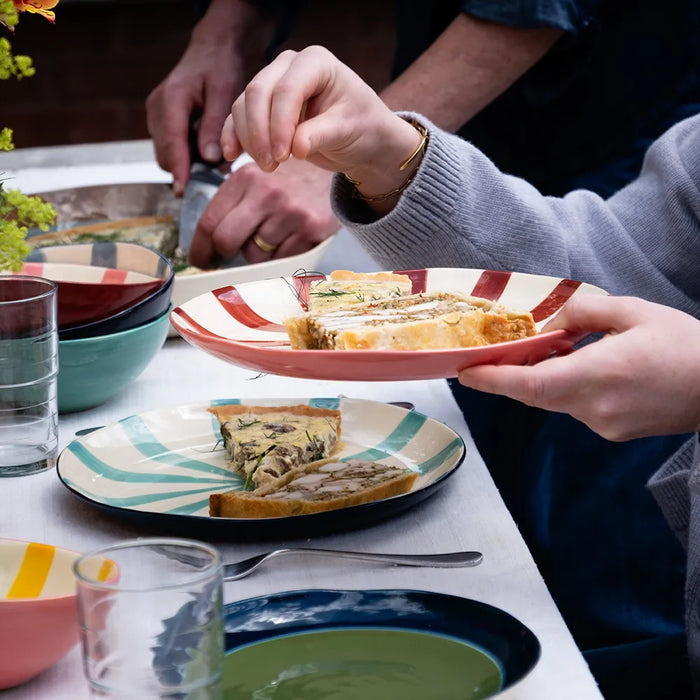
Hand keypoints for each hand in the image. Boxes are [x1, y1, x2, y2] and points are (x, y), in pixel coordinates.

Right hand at [146, 0, 258, 194]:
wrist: (211, 51)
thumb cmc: (220, 68)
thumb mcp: (224, 93)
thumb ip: (214, 125)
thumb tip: (209, 158)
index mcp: (171, 99)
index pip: (172, 142)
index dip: (178, 169)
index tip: (184, 190)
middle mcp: (157, 108)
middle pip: (165, 153)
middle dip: (186, 170)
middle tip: (214, 181)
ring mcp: (156, 115)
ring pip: (167, 153)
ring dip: (188, 164)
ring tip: (216, 165)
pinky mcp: (162, 122)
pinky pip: (171, 147)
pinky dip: (187, 156)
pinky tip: (208, 154)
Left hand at [188, 157, 339, 267]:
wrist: (333, 174)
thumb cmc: (288, 180)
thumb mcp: (257, 177)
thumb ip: (233, 202)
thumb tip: (208, 241)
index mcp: (245, 178)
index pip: (210, 221)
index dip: (200, 248)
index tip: (200, 260)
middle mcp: (266, 193)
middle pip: (226, 240)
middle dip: (224, 254)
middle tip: (229, 256)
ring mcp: (290, 212)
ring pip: (255, 255)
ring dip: (258, 254)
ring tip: (270, 238)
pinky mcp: (311, 229)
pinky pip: (282, 260)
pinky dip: (280, 257)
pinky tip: (288, 241)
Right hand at [219, 46, 423, 199]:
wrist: (363, 138)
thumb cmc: (362, 127)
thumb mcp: (348, 131)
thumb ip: (320, 135)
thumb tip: (296, 147)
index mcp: (315, 62)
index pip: (287, 90)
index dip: (279, 124)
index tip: (284, 157)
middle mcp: (289, 65)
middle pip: (258, 93)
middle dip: (259, 132)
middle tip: (271, 165)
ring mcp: (273, 82)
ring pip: (244, 105)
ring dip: (249, 138)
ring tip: (269, 166)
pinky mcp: (264, 105)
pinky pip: (238, 116)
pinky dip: (233, 135)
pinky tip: (232, 156)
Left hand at [457, 295, 699, 440]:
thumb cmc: (685, 345)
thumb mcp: (634, 312)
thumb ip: (584, 312)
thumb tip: (550, 320)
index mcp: (599, 374)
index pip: (529, 384)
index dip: (492, 380)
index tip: (465, 373)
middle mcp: (594, 406)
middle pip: (532, 394)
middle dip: (506, 377)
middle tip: (486, 358)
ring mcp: (602, 424)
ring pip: (552, 401)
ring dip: (539, 379)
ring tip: (541, 351)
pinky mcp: (611, 431)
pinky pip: (574, 408)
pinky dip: (564, 388)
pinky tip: (577, 368)